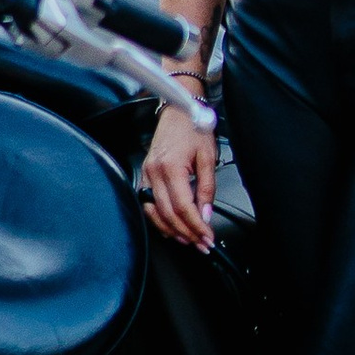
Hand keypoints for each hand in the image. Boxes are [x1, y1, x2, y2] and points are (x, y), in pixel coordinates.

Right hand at [141, 107, 218, 251]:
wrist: (178, 110)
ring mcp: (147, 174)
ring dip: (172, 229)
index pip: (184, 207)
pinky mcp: (145, 174)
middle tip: (201, 244)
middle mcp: (155, 172)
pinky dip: (159, 218)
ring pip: (155, 212)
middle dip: (186, 233)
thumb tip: (205, 214)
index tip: (207, 237)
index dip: (196, 226)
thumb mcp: (208, 158)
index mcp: (171, 167)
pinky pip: (148, 203)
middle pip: (168, 213)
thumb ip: (207, 188)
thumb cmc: (193, 128)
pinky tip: (171, 226)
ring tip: (188, 239)